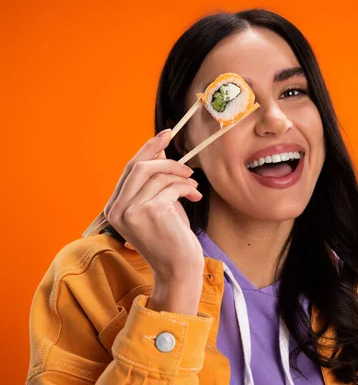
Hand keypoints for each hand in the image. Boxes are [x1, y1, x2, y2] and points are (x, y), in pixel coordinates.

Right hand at [105, 129, 204, 314]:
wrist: (178, 270)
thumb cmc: (171, 240)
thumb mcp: (159, 207)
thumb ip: (155, 183)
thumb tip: (160, 153)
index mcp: (115, 208)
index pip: (128, 170)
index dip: (147, 150)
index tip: (165, 135)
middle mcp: (117, 209)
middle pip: (138, 166)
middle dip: (164, 157)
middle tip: (187, 163)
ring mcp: (130, 210)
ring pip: (156, 174)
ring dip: (181, 176)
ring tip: (193, 188)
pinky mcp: (148, 211)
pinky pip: (170, 186)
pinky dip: (185, 187)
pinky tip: (194, 196)